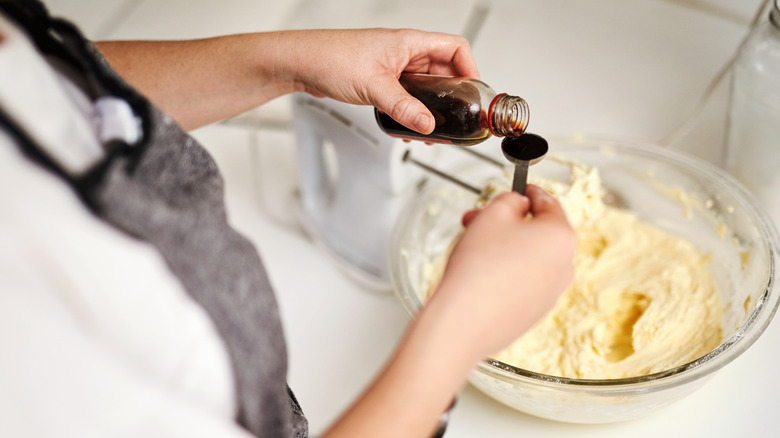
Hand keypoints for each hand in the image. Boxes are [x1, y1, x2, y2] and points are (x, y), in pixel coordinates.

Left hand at [283, 28, 477, 133]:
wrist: (301, 63)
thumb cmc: (331, 58)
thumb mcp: (374, 86)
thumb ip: (403, 107)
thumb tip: (427, 124)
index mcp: (410, 42)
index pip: (455, 48)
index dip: (471, 69)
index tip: (474, 93)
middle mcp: (405, 53)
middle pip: (444, 72)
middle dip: (451, 97)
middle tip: (454, 119)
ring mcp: (393, 67)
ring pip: (425, 87)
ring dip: (430, 108)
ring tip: (431, 129)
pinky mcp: (381, 81)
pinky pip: (407, 96)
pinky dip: (411, 111)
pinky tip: (407, 127)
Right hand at [426, 185, 576, 360]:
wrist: (463, 321)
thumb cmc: (479, 266)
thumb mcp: (494, 213)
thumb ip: (511, 200)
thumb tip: (520, 206)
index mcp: (561, 236)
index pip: (549, 203)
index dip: (529, 192)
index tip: (519, 190)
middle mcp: (565, 266)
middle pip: (538, 232)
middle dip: (509, 223)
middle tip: (480, 219)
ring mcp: (552, 293)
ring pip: (531, 258)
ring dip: (506, 247)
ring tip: (473, 247)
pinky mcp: (535, 313)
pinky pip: (524, 282)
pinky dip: (507, 273)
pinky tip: (480, 274)